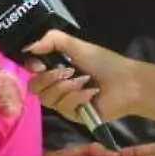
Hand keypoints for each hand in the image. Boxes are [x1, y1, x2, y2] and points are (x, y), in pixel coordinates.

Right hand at [26, 30, 142, 120]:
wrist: (126, 83)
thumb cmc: (104, 62)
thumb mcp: (77, 45)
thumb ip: (52, 39)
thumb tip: (28, 47)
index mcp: (56, 68)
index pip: (31, 71)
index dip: (32, 68)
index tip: (40, 64)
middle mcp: (56, 85)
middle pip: (34, 88)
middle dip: (50, 78)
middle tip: (68, 71)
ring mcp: (64, 102)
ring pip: (47, 99)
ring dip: (66, 87)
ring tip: (84, 80)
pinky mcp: (73, 115)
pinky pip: (64, 108)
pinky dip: (78, 97)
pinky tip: (91, 93)